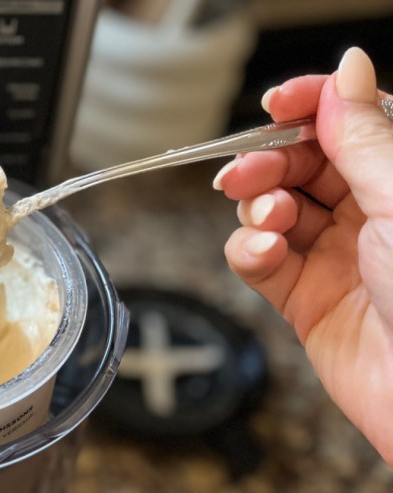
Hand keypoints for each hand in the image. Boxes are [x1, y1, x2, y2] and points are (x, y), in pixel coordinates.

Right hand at [213, 47, 392, 462]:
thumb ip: (364, 133)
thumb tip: (349, 68)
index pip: (350, 122)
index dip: (311, 106)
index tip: (276, 104)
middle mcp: (371, 214)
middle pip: (301, 164)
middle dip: (269, 160)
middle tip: (247, 171)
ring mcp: (336, 257)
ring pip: (274, 209)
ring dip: (258, 205)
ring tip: (269, 218)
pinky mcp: (304, 299)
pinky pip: (259, 260)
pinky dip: (249, 249)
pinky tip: (262, 251)